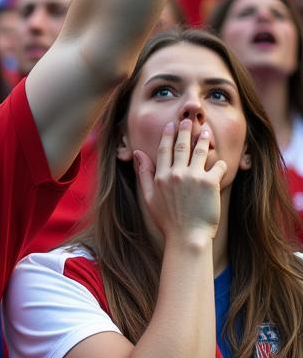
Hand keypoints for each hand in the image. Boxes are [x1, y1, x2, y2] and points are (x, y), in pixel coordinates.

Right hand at [134, 119, 225, 242]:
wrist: (187, 236)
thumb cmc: (168, 221)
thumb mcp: (149, 197)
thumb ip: (144, 174)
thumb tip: (138, 153)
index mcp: (161, 177)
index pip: (164, 150)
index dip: (167, 136)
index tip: (170, 125)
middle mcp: (176, 174)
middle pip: (181, 146)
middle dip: (185, 131)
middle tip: (188, 120)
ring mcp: (193, 177)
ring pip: (200, 151)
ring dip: (203, 140)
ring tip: (206, 131)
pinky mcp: (210, 183)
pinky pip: (217, 166)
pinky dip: (219, 163)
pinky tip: (220, 162)